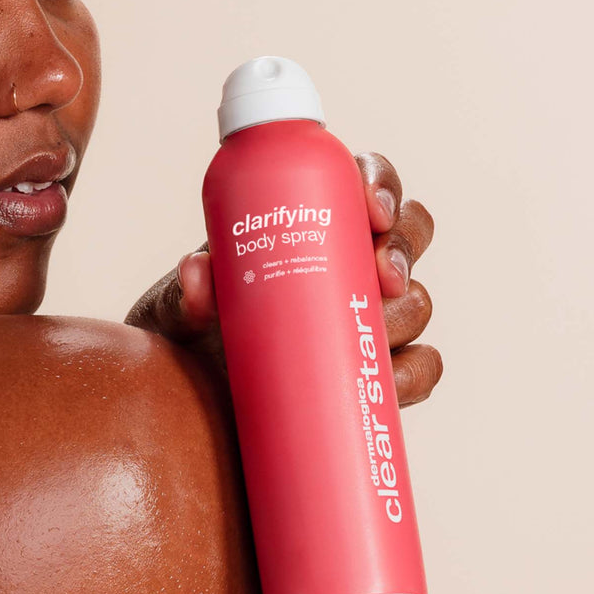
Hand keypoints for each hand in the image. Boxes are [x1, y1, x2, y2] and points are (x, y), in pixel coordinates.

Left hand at [125, 152, 441, 406]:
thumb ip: (183, 291)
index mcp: (306, 226)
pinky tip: (388, 379)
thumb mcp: (174, 308)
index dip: (380, 184)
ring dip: (404, 314)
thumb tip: (198, 277)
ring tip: (373, 333)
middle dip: (403, 249)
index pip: (361, 185)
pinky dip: (413, 373)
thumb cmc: (185, 339)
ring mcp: (363, 320)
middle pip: (405, 236)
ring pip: (415, 302)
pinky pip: (419, 368)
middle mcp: (344, 267)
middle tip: (380, 275)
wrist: (188, 409)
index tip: (371, 208)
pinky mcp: (371, 373)